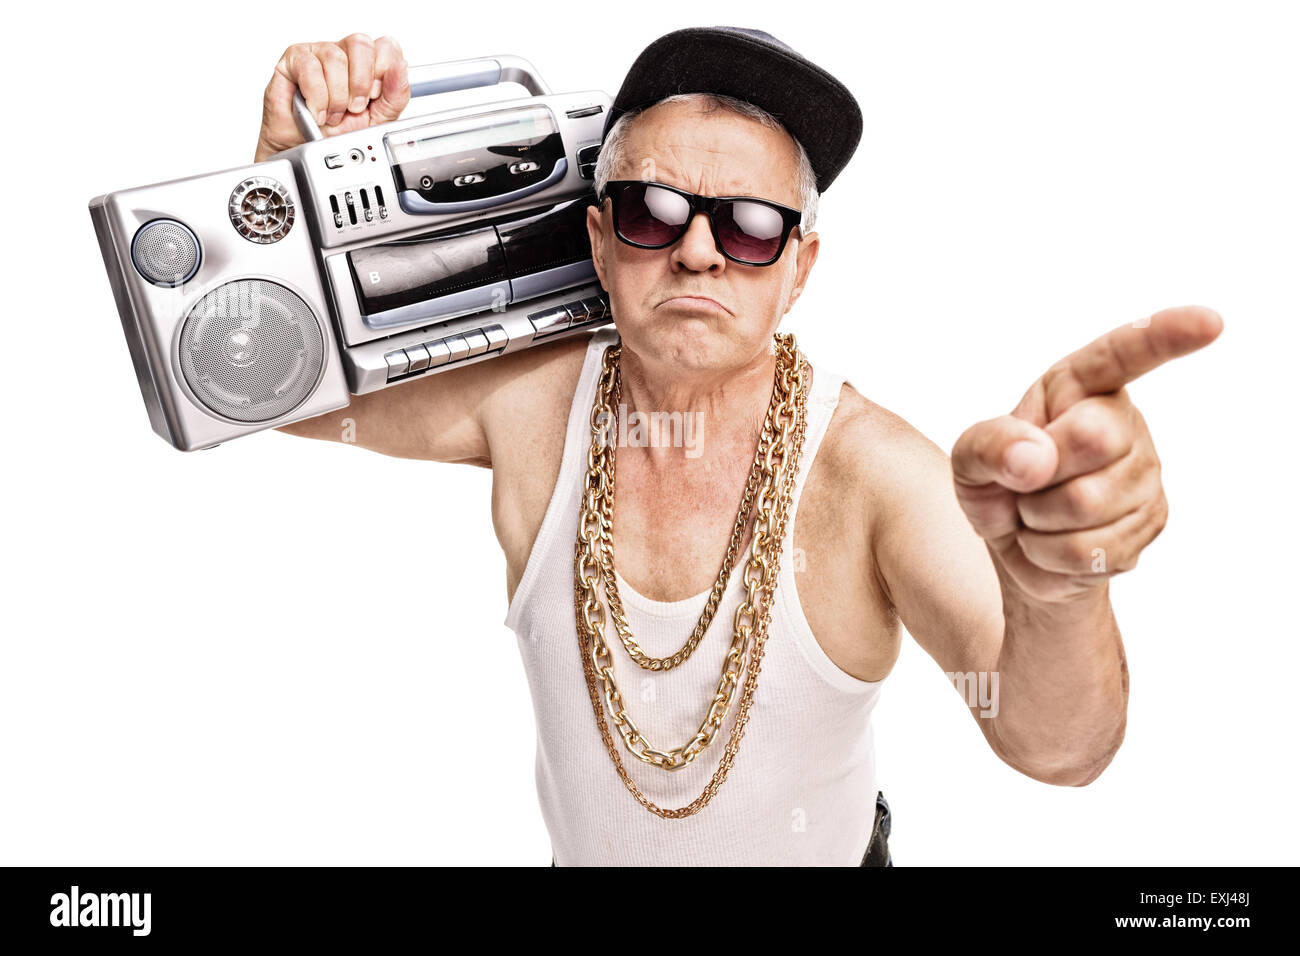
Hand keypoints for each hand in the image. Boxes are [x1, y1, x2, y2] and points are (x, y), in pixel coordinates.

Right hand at [255, 35, 408, 161]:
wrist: (309, 149)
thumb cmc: (339, 132)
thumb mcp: (377, 120)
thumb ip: (395, 97)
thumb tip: (401, 68)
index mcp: (369, 64)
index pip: (385, 46)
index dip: (384, 71)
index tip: (375, 96)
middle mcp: (345, 54)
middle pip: (361, 43)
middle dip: (361, 83)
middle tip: (355, 107)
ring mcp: (319, 53)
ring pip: (336, 58)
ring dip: (337, 96)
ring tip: (334, 115)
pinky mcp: (295, 59)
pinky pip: (309, 67)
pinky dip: (317, 96)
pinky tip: (318, 111)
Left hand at [951, 305, 1223, 603]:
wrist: (1018, 546)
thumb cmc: (999, 484)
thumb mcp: (969, 458)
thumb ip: (989, 445)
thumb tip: (1036, 457)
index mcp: (1081, 386)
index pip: (1126, 353)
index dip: (1167, 335)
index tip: (1209, 321)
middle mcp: (1123, 422)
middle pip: (1092, 439)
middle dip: (1037, 473)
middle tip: (1025, 482)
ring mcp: (1144, 473)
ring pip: (1086, 504)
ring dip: (1038, 520)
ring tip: (1039, 512)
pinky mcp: (1151, 523)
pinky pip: (1088, 549)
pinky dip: (1050, 553)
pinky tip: (1055, 540)